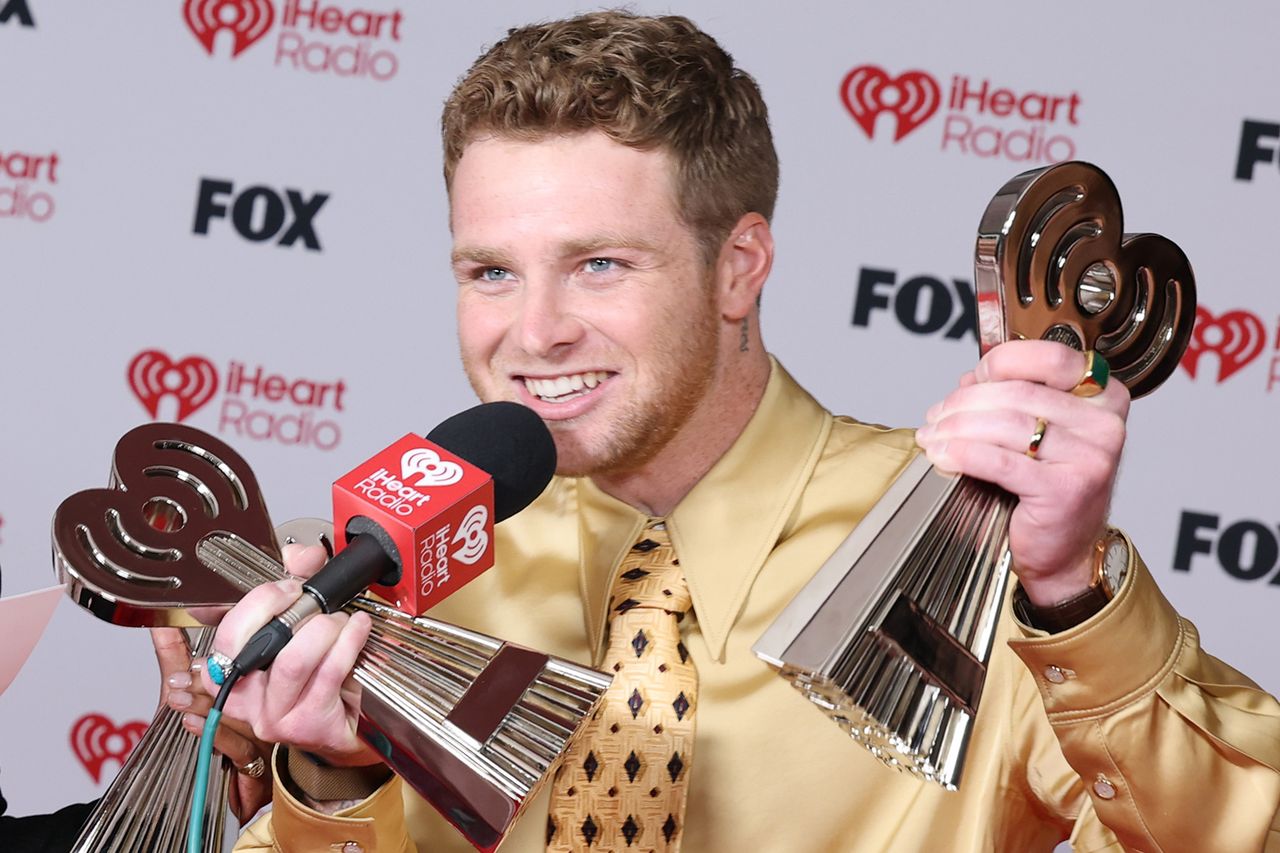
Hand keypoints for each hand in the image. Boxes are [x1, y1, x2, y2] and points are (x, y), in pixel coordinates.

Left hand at [151, 627, 271, 821]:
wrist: (208, 790)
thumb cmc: (205, 736)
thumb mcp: (185, 690)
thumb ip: (176, 655)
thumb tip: (160, 624)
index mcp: (254, 684)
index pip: (250, 662)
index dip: (225, 656)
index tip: (196, 655)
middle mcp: (265, 709)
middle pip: (247, 690)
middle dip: (208, 684)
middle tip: (178, 681)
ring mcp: (264, 737)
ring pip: (242, 717)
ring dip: (207, 708)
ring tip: (178, 701)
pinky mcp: (258, 766)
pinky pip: (241, 748)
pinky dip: (214, 735)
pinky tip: (193, 724)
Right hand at [197, 543, 379, 766]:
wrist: (345, 725)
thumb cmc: (319, 675)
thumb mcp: (302, 626)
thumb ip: (300, 582)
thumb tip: (302, 554)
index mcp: (229, 670)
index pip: (227, 631)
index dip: (260, 600)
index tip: (290, 585)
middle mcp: (243, 697)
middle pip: (252, 644)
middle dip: (289, 609)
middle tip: (315, 600)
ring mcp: (273, 716)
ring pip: (293, 659)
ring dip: (324, 628)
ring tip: (341, 620)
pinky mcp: (307, 725)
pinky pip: (329, 673)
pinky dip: (349, 641)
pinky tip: (358, 628)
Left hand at [913, 340, 1129, 604]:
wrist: (1066, 553)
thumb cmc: (1050, 489)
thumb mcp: (1040, 431)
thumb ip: (1011, 396)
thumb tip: (970, 379)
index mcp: (1104, 396)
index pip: (1048, 357)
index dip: (998, 363)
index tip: (968, 381)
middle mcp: (1104, 423)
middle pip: (1017, 392)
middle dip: (964, 403)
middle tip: (935, 417)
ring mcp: (1090, 456)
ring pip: (1005, 424)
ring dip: (956, 428)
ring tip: (932, 437)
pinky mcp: (1065, 488)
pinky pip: (999, 461)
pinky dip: (963, 454)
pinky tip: (943, 457)